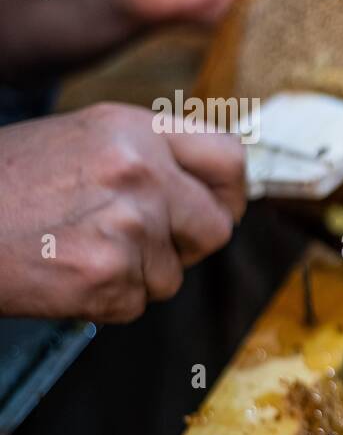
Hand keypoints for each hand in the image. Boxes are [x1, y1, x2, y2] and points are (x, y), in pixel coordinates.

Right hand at [0, 103, 244, 321]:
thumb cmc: (3, 185)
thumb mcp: (79, 141)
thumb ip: (146, 159)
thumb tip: (210, 193)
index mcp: (134, 130)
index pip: (229, 159)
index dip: (228, 194)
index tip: (216, 210)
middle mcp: (140, 170)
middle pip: (216, 227)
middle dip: (186, 246)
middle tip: (138, 244)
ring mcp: (127, 223)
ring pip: (173, 275)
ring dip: (135, 276)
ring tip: (76, 249)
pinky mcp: (107, 274)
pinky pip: (136, 304)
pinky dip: (103, 301)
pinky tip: (62, 273)